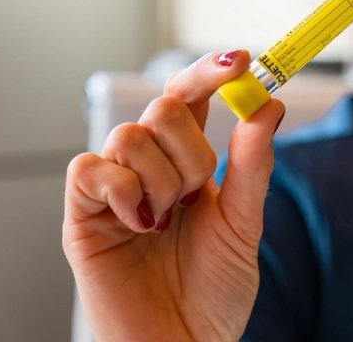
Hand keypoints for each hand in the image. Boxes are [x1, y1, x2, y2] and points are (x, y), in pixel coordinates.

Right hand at [63, 50, 283, 341]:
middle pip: (162, 107)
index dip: (210, 73)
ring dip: (164, 179)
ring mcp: (113, 188)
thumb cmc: (212, 293)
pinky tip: (140, 224)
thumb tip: (270, 104)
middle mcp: (147, 167)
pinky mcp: (82, 213)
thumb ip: (253, 164)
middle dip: (192, 148)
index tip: (240, 59)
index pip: (191, 98)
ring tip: (166, 222)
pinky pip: (92, 168)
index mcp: (186, 163)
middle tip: (195, 195)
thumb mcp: (243, 223)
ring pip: (131, 134)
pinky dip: (124, 190)